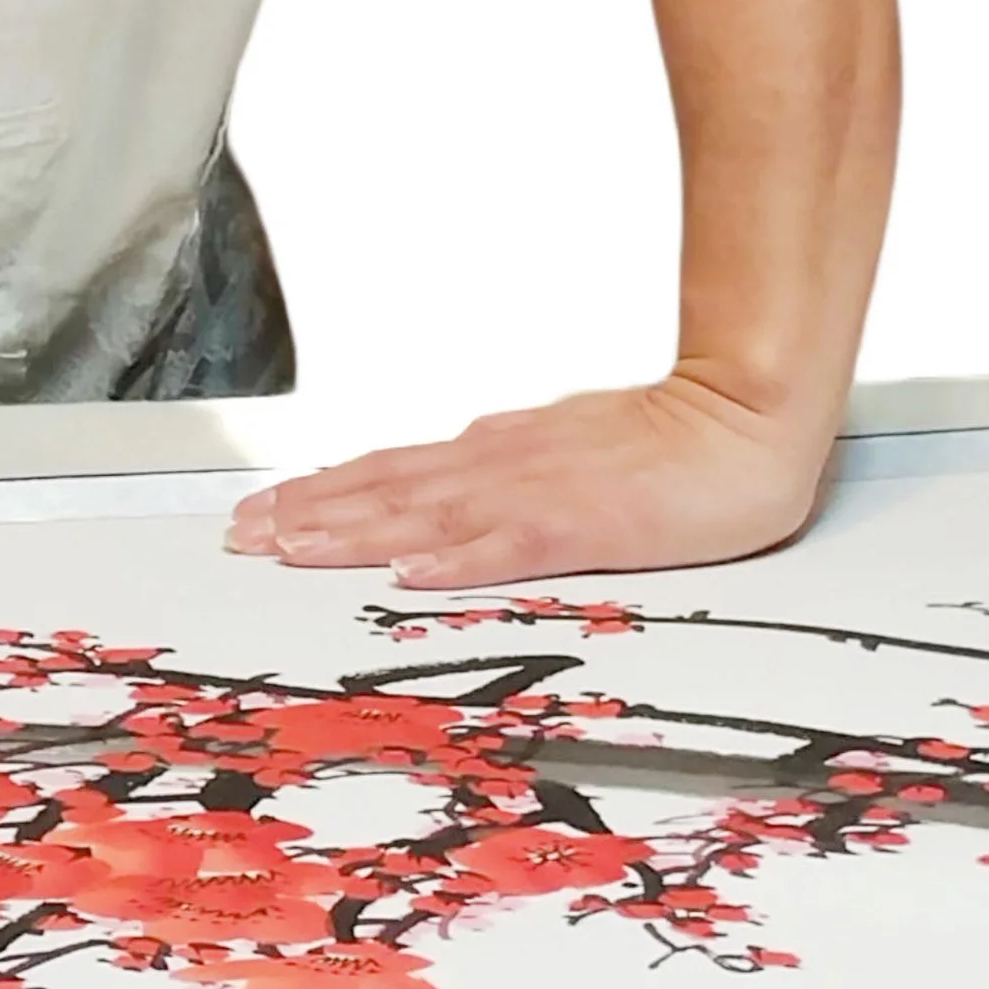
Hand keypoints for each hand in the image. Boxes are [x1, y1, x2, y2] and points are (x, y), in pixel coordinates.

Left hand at [224, 375, 828, 589]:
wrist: (747, 417)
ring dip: (353, 531)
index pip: (394, 472)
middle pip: (390, 490)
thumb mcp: (571, 446)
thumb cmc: (672, 437)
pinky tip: (411, 571)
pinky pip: (512, 543)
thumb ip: (509, 463)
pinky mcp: (589, 523)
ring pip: (428, 513)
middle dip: (310, 514)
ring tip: (289, 547)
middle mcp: (506, 464)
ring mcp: (543, 492)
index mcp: (502, 451)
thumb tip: (450, 468)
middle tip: (242, 535)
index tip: (263, 510)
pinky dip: (457, 557)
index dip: (323, 492)